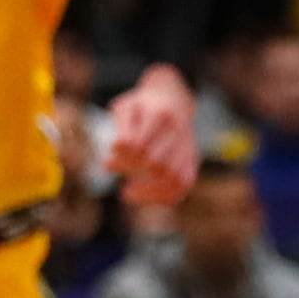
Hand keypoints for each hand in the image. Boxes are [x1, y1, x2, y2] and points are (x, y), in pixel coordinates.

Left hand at [99, 64, 198, 209]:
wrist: (173, 98)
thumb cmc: (142, 105)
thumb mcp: (125, 107)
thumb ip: (121, 129)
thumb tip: (116, 153)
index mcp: (160, 116)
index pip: (140, 147)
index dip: (122, 161)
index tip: (107, 164)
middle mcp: (178, 133)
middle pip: (158, 165)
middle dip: (132, 172)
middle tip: (114, 171)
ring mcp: (188, 147)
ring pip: (175, 178)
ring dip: (149, 191)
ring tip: (128, 193)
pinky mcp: (192, 159)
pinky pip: (184, 185)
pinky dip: (167, 197)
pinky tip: (148, 198)